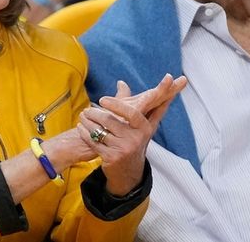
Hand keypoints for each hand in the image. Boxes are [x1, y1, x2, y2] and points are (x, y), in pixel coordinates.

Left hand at [77, 74, 186, 195]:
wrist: (129, 172)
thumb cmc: (136, 142)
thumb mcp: (146, 124)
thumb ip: (152, 102)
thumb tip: (168, 77)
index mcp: (145, 129)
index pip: (131, 114)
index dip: (117, 105)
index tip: (102, 99)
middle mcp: (136, 140)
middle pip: (110, 121)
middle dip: (96, 114)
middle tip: (87, 109)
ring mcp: (123, 150)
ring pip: (100, 131)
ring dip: (88, 122)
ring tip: (83, 116)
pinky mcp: (111, 159)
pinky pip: (94, 142)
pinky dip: (85, 134)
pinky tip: (81, 128)